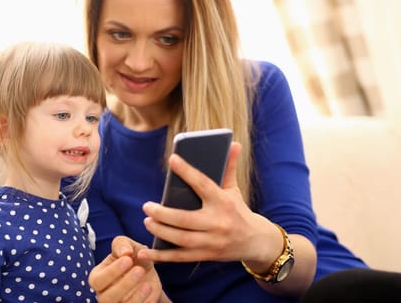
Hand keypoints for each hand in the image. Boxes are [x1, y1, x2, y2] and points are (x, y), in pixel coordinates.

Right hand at [89, 236, 169, 302]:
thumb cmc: (132, 257)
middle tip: (139, 270)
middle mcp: (104, 294)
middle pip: (107, 298)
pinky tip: (151, 292)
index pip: (97, 280)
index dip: (112, 271)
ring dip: (135, 298)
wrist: (147, 271)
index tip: (128, 259)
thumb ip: (122, 244)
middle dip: (124, 285)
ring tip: (148, 285)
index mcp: (98, 277)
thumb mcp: (128, 246)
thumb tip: (125, 252)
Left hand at [138, 142, 278, 262]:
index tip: (172, 159)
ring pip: (181, 239)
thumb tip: (233, 143)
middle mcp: (217, 223)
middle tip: (147, 206)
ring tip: (147, 221)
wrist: (256, 242)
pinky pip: (179, 257)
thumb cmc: (238, 211)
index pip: (203, 184)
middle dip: (163, 214)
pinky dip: (160, 256)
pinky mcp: (206, 255)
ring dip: (161, 231)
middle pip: (185, 219)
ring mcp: (211, 242)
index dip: (187, 171)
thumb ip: (229, 168)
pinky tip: (144, 253)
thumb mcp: (234, 190)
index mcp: (223, 202)